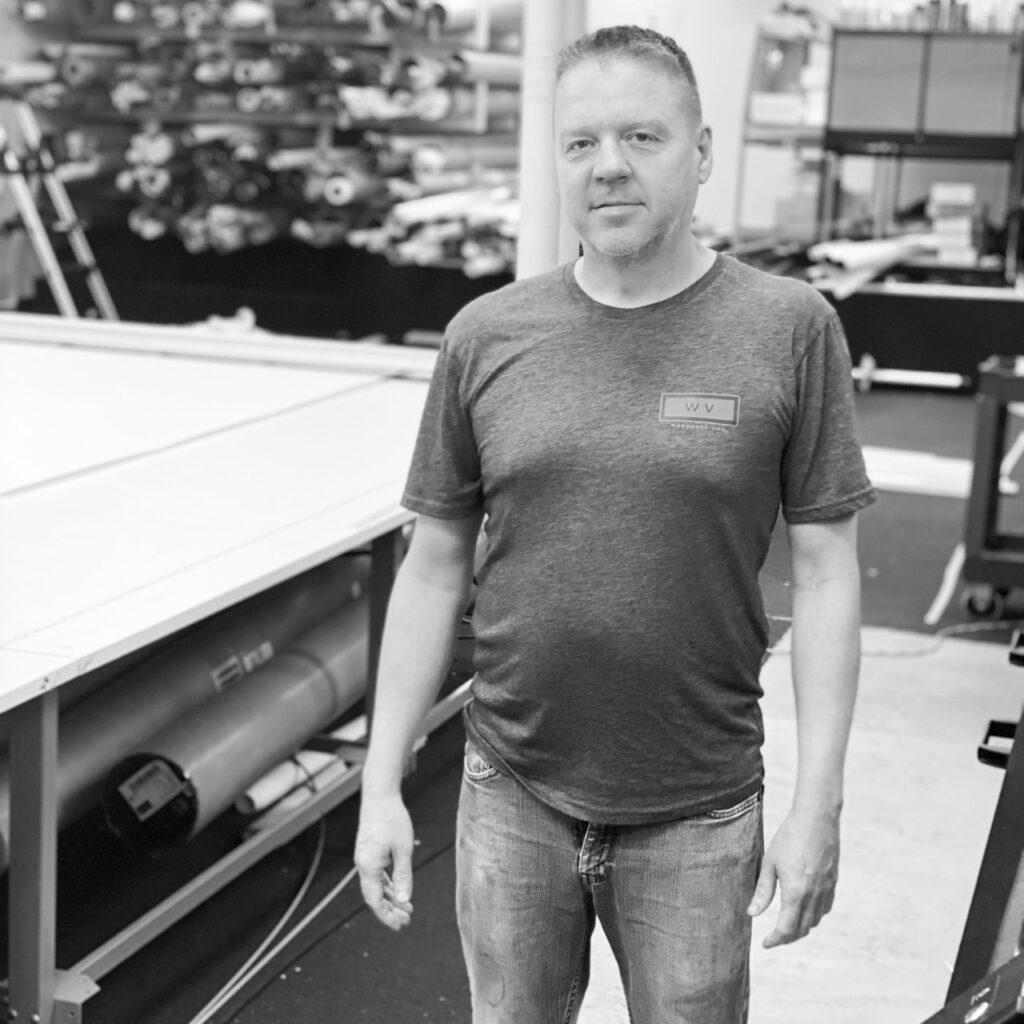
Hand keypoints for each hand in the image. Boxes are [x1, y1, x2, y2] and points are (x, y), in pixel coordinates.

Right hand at [354, 793, 414, 930]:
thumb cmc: (392, 819)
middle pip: (375, 896)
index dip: (387, 915)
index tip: (400, 925)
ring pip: (376, 885)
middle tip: (407, 919)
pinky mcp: (369, 851)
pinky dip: (387, 884)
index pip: (375, 900)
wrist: (380, 796)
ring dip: (391, 897)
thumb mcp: (403, 849)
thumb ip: (403, 876)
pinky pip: (377, 874)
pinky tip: (398, 889)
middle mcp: (363, 864)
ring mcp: (365, 858)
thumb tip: (405, 900)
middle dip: (390, 909)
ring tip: (407, 907)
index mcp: (369, 867)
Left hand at [747, 808, 839, 947]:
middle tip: (773, 937)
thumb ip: (763, 891)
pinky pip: (825, 908)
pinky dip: (814, 915)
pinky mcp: (833, 882)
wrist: (816, 819)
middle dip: (787, 937)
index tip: (765, 943)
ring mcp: (826, 890)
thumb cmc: (789, 837)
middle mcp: (814, 896)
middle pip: (802, 929)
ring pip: (814, 921)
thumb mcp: (770, 863)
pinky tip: (804, 909)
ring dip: (801, 927)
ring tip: (787, 924)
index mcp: (796, 893)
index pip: (786, 929)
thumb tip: (752, 914)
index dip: (775, 940)